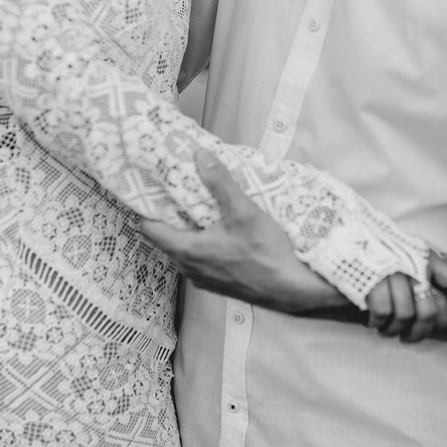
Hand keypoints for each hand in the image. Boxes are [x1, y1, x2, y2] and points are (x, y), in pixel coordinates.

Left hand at [140, 150, 348, 312]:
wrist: (297, 290)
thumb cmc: (269, 254)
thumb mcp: (244, 212)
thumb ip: (220, 183)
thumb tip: (200, 156)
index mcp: (188, 251)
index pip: (150, 228)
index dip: (149, 207)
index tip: (154, 187)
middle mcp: (190, 269)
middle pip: (167, 238)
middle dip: (172, 214)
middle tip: (180, 189)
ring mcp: (205, 279)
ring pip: (186, 249)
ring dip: (191, 229)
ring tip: (202, 205)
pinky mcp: (221, 283)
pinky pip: (202, 259)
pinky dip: (205, 243)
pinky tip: (222, 229)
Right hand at [365, 253, 446, 342]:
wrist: (337, 238)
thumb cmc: (372, 250)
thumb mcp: (401, 248)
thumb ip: (423, 259)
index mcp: (422, 254)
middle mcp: (410, 261)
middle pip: (428, 310)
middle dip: (420, 332)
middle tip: (409, 338)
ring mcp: (390, 270)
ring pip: (404, 316)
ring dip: (394, 330)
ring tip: (385, 329)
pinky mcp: (370, 279)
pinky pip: (382, 313)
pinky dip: (377, 323)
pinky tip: (372, 321)